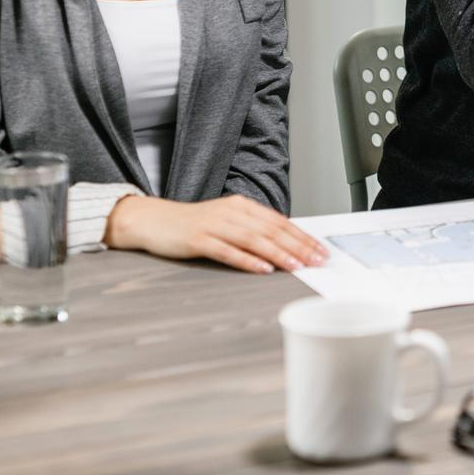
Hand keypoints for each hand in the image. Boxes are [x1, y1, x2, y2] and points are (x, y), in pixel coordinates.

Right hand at [105, 193, 328, 274]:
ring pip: (254, 239)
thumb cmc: (192, 224)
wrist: (153, 220)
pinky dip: (247, 260)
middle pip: (271, 230)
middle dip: (298, 246)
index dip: (302, 236)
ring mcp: (214, 225)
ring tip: (297, 266)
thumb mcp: (226, 221)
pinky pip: (227, 251)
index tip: (320, 250)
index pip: (279, 222)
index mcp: (242, 206)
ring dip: (279, 253)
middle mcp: (232, 212)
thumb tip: (283, 245)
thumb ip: (251, 230)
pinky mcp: (198, 239)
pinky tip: (262, 268)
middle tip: (317, 260)